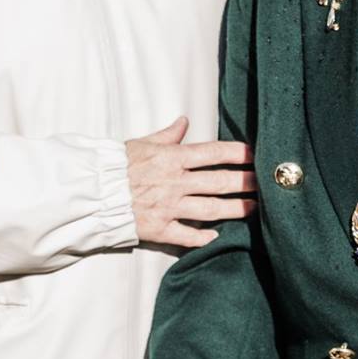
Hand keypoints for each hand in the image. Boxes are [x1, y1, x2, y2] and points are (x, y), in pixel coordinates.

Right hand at [124, 116, 254, 247]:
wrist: (91, 192)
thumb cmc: (115, 165)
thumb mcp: (142, 143)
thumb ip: (167, 135)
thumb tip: (184, 122)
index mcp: (171, 158)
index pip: (213, 153)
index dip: (238, 154)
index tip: (256, 155)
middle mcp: (175, 182)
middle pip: (220, 182)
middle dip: (246, 182)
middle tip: (266, 183)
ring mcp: (169, 207)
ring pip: (211, 209)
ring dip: (236, 209)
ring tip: (255, 208)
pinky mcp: (159, 228)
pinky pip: (186, 235)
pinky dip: (202, 237)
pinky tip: (217, 236)